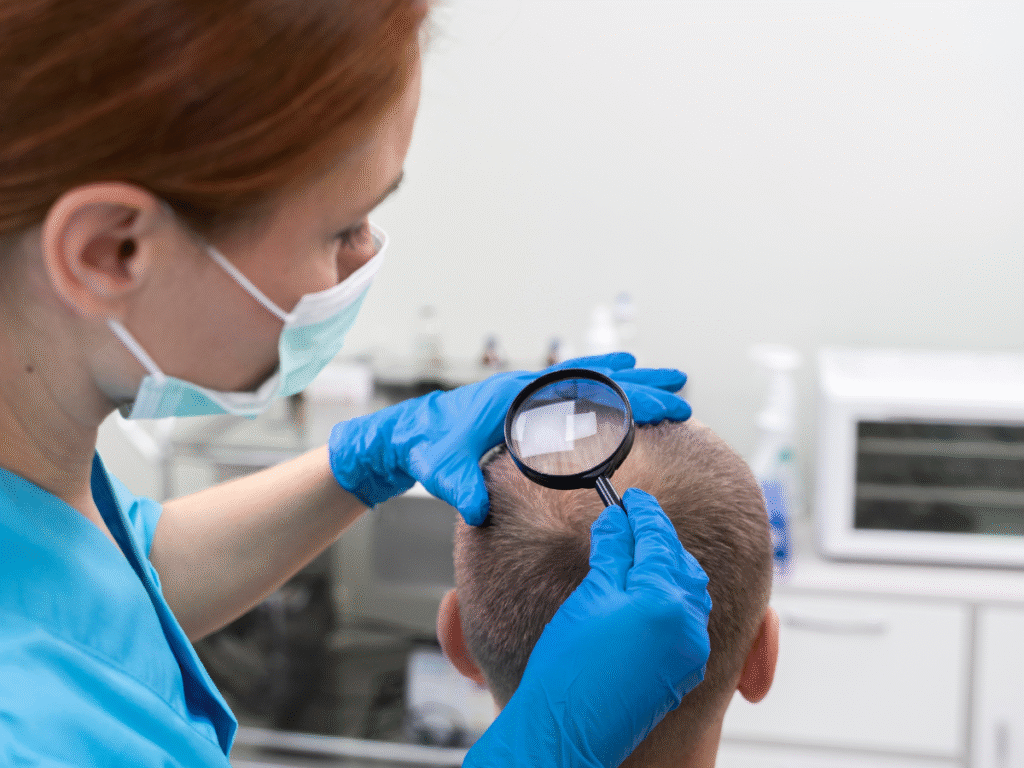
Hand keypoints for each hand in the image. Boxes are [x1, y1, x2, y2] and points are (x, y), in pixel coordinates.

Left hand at [328, 353, 690, 523]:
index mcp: (517, 397)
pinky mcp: (529, 399)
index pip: (582, 392)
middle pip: (596, 379)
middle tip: (682, 390)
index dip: (625, 398)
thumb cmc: (430, 447)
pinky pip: (575, 384)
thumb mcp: (443, 469)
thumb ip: (460, 487)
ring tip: (669, 381)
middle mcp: (529, 386)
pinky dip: (605, 380)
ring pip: (590, 377)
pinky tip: (624, 379)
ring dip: (630, 378)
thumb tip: (477, 510)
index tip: (662, 404)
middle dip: (641, 384)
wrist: (411, 432)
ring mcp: (530, 390)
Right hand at [463, 488, 711, 767]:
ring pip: (689, 591)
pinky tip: (643, 596)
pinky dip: (671, 599)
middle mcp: (688, 624)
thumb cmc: (569, 668)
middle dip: (659, 539)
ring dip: (667, 568)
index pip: (659, 538)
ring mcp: (691, 650)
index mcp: (665, 599)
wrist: (568, 730)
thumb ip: (613, 551)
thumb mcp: (589, 595)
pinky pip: (688, 621)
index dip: (643, 513)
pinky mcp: (684, 670)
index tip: (631, 498)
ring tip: (635, 557)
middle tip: (629, 523)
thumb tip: (619, 520)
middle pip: (682, 562)